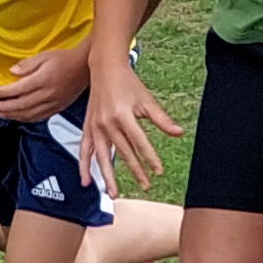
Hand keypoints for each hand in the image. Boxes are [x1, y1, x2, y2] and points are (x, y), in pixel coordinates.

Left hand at [0, 44, 86, 121]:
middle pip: (22, 104)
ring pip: (29, 113)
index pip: (20, 89)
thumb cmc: (64, 59)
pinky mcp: (58, 108)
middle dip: (5, 107)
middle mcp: (48, 94)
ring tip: (0, 113)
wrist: (84, 67)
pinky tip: (18, 117)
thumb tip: (12, 72)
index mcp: (44, 79)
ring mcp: (53, 103)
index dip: (5, 92)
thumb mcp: (44, 56)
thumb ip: (27, 64)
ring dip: (13, 115)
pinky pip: (39, 117)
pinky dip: (26, 118)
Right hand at [77, 61, 179, 193]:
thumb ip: (162, 119)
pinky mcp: (88, 127)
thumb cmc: (128, 84)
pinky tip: (86, 182)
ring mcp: (95, 126)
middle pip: (122, 153)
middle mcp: (107, 123)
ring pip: (101, 157)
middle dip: (135, 171)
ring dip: (107, 176)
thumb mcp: (147, 100)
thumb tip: (179, 133)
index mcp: (123, 115)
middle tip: (146, 186)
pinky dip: (84, 166)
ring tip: (113, 194)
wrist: (105, 68)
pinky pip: (84, 150)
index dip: (150, 158)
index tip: (159, 171)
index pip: (139, 142)